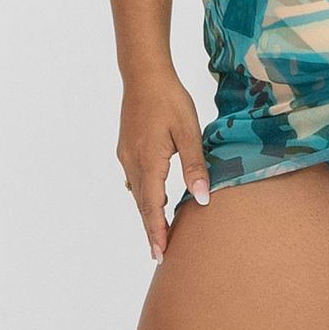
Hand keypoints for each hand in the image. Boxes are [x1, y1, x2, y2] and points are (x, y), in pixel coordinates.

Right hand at [116, 72, 210, 263]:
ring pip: (138, 192)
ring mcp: (127, 155)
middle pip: (142, 204)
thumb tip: (202, 199)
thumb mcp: (188, 132)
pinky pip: (135, 179)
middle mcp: (133, 163)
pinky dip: (144, 195)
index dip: (157, 232)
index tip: (160, 255)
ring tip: (157, 232)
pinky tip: (151, 198)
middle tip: (159, 254)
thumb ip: (194, 166)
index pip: (152, 207)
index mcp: (149, 162)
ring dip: (147, 213)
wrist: (144, 74)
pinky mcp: (126, 147)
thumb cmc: (169, 99)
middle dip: (151, 229)